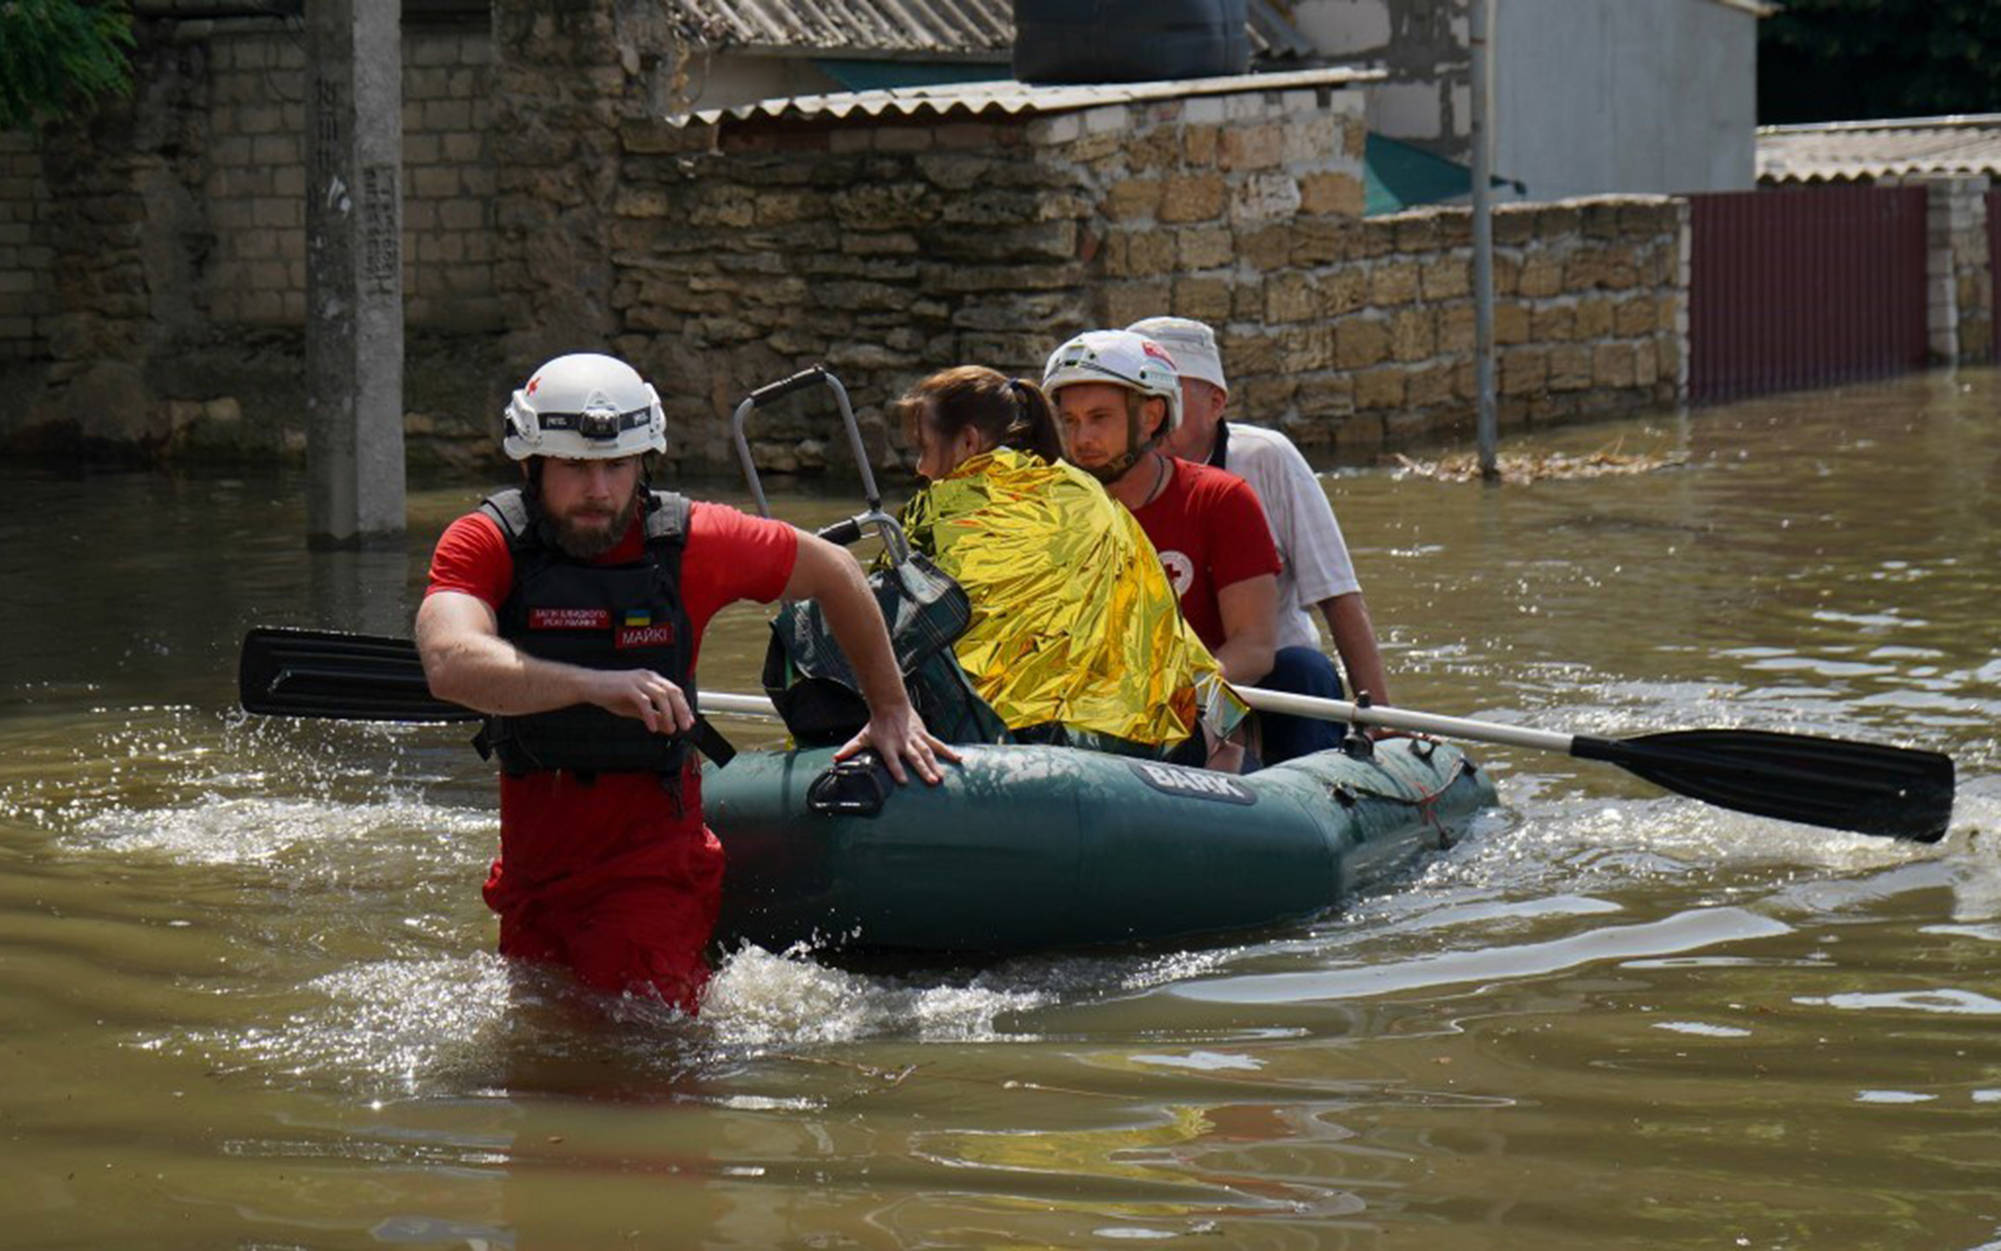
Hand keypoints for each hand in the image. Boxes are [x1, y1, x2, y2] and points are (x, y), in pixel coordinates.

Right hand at [583, 668, 692, 735]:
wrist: (589, 686)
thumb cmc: (611, 694)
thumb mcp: (636, 708)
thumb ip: (653, 715)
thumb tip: (669, 726)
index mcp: (652, 679)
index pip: (675, 691)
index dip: (684, 707)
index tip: (689, 722)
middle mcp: (648, 677)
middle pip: (673, 692)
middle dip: (681, 710)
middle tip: (685, 726)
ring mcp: (638, 680)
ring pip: (661, 696)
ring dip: (669, 714)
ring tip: (671, 728)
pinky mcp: (627, 687)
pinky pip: (644, 702)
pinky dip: (650, 716)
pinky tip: (652, 728)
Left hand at [835, 701, 960, 784]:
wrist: (890, 704)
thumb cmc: (876, 724)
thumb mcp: (863, 736)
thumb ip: (850, 749)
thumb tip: (835, 760)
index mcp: (888, 745)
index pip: (892, 760)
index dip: (897, 770)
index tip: (904, 782)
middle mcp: (903, 743)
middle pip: (914, 758)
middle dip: (923, 769)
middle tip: (932, 782)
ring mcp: (916, 738)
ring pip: (928, 752)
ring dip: (936, 764)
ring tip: (942, 777)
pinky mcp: (924, 734)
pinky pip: (938, 744)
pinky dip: (948, 751)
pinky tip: (959, 759)